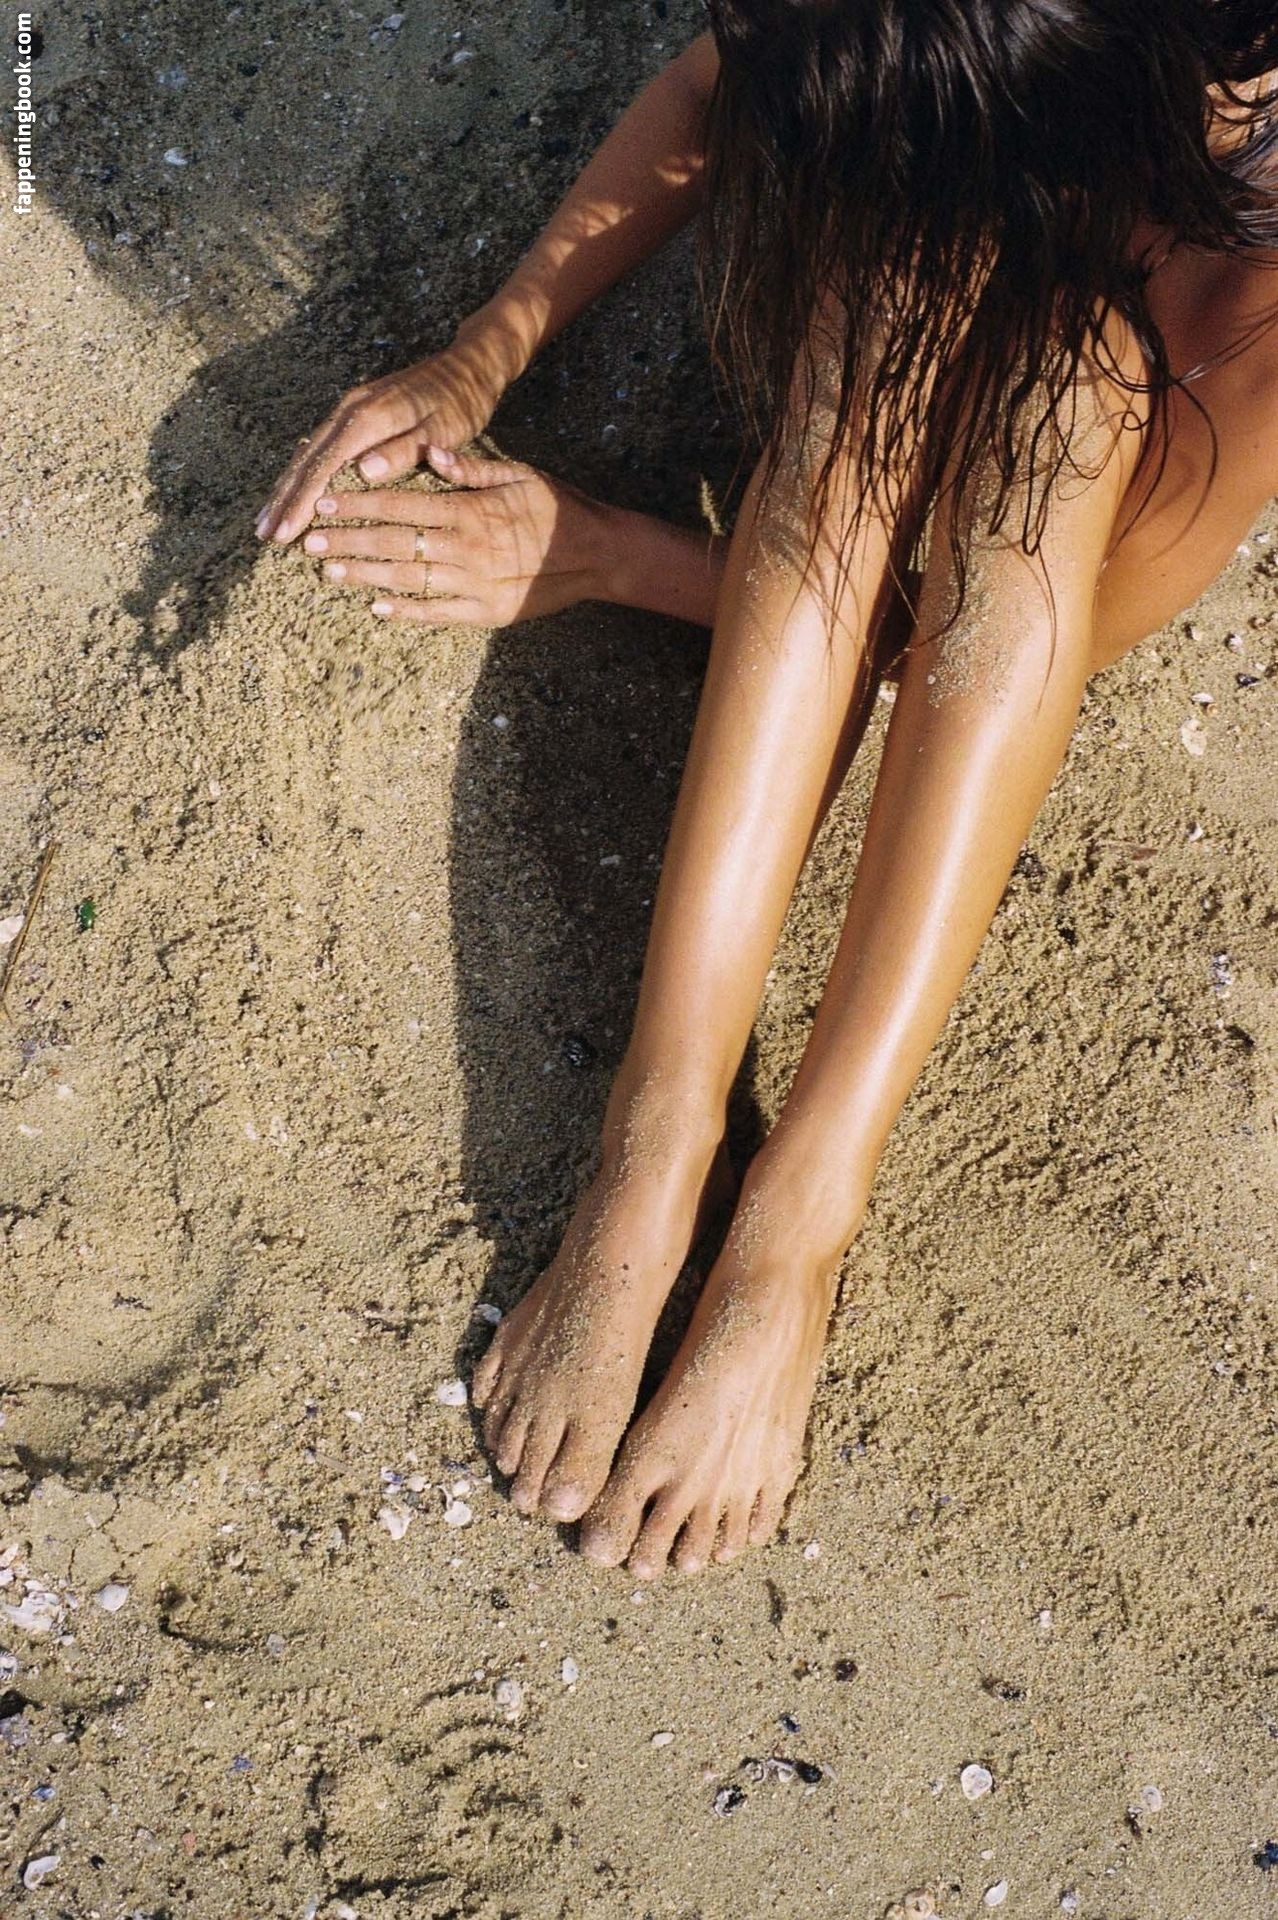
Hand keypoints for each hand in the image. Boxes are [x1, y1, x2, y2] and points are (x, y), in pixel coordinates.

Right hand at [254, 330, 513, 545]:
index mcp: (369, 417)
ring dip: (286, 487)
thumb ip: (403, 451)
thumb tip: (363, 472)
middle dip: (284, 499)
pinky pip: (319, 446)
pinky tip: (291, 491)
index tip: (286, 532)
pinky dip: (302, 472)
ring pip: (308, 451)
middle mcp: (351, 409)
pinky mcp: (354, 412)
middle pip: (307, 459)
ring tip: (266, 521)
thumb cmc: (460, 402)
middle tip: (265, 535)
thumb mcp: (441, 430)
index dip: (302, 501)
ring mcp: (349, 409)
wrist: (466, 365)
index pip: (325, 465)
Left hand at [302, 446, 610, 627]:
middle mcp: (464, 548)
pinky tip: (375, 608)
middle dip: (348, 541)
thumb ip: (471, 468)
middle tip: (309, 541)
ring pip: (407, 579)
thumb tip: (430, 454)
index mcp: (468, 510)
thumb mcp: (518, 474)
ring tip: (329, 571)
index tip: (326, 503)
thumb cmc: (557, 508)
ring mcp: (472, 584)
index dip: (360, 505)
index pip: (401, 505)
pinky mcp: (484, 613)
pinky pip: (436, 614)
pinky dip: (405, 612)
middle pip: (393, 543)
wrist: (598, 555)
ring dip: (365, 576)